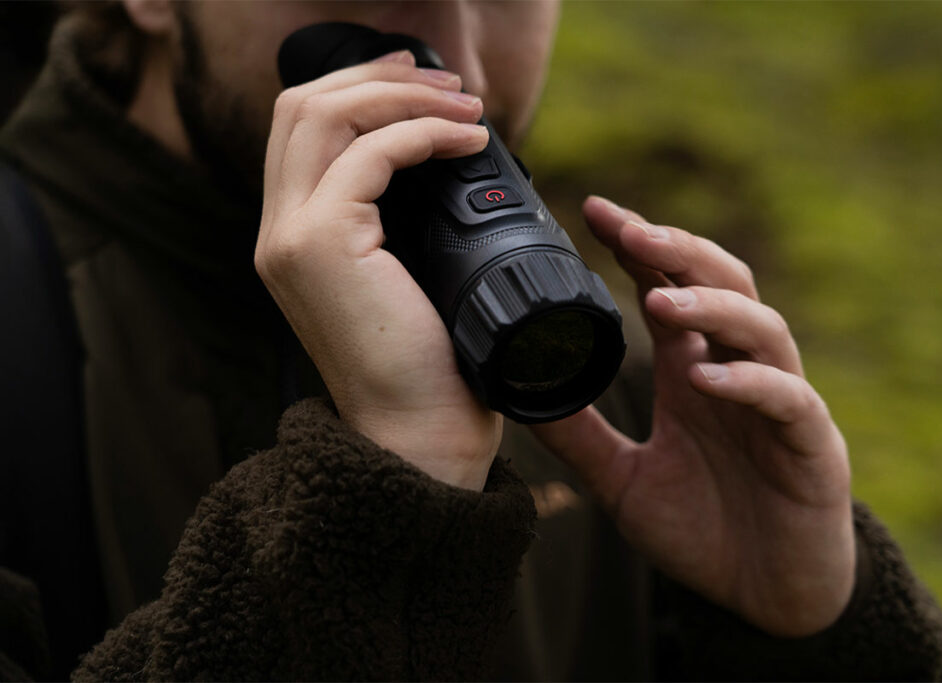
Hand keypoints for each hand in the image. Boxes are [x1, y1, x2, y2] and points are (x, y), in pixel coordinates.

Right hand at [255, 51, 499, 489]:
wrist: (419, 435)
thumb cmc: (430, 368)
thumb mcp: (410, 280)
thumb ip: (401, 224)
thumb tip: (445, 160)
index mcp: (294, 238)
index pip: (303, 131)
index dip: (360, 91)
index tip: (424, 87)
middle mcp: (278, 232)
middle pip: (302, 106)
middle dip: (377, 79)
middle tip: (446, 82)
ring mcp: (291, 237)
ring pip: (323, 116)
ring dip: (400, 97)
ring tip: (464, 104)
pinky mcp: (320, 245)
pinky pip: (369, 156)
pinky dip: (422, 134)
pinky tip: (467, 141)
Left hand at [530, 196, 854, 636]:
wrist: (766, 597)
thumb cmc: (704, 531)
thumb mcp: (621, 480)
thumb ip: (577, 436)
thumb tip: (514, 394)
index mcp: (691, 371)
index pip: (669, 286)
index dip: (639, 245)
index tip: (594, 211)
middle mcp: (736, 373)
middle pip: (721, 284)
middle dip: (678, 251)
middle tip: (629, 231)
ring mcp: (778, 404)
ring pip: (761, 328)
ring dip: (711, 308)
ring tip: (659, 303)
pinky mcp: (812, 445)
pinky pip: (788, 400)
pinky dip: (750, 382)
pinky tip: (707, 379)